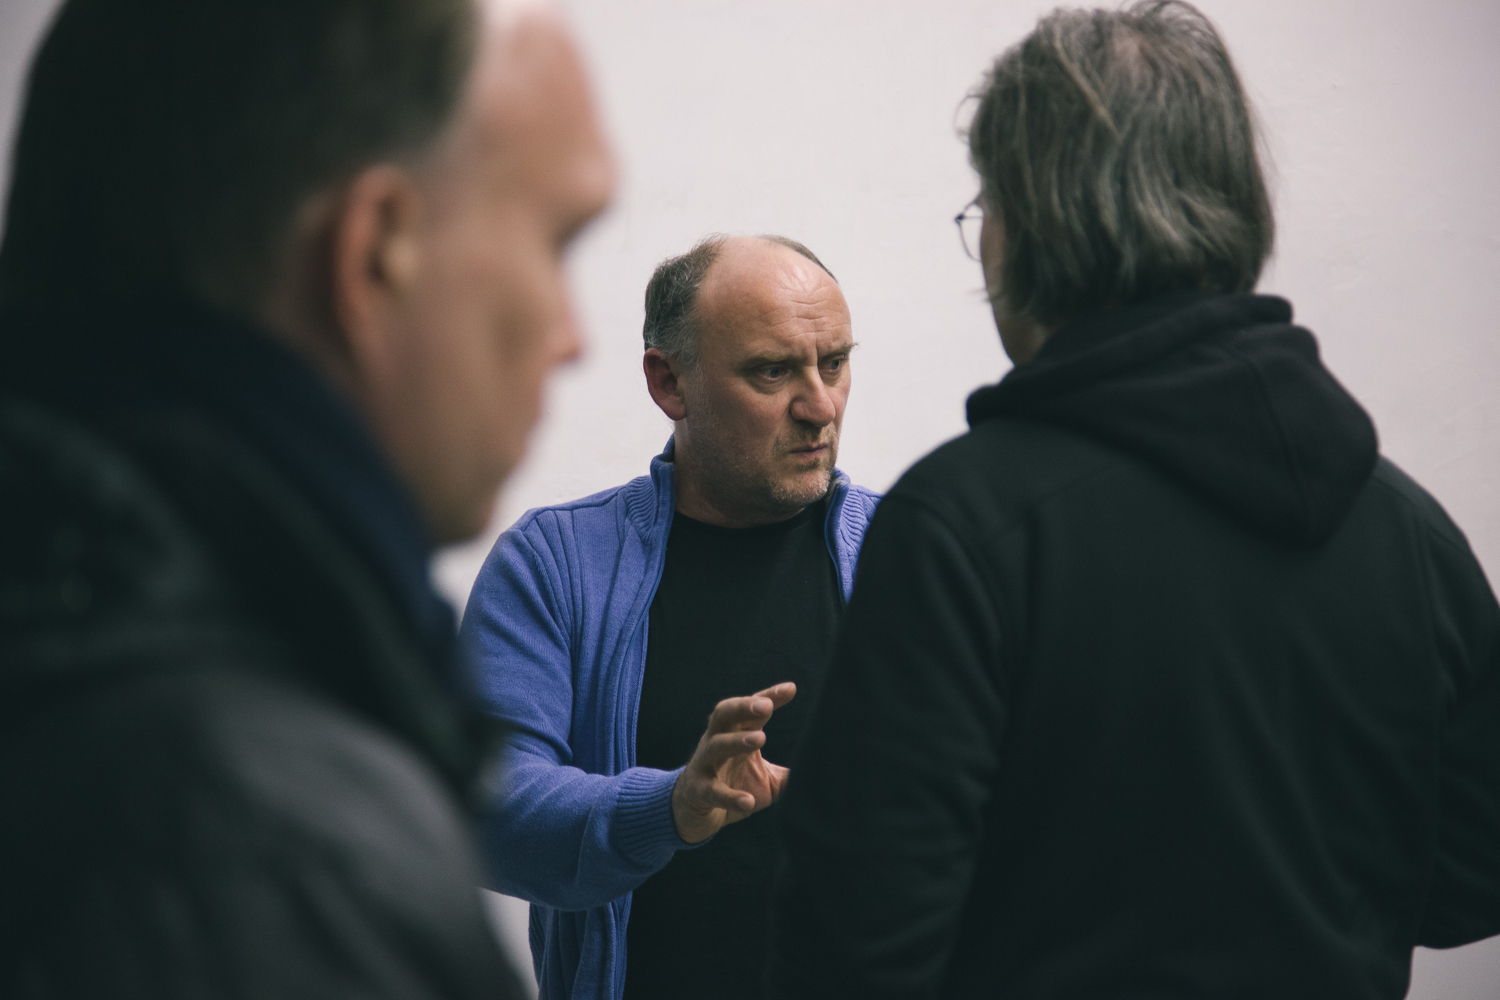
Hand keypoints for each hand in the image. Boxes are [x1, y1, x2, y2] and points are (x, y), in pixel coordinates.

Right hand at [670, 682, 796, 843]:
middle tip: (765, 705)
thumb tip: (825, 775)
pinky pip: (712, 791)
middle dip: (744, 706)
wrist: (696, 811)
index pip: (752, 710)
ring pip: (716, 745)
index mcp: (735, 733)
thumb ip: (790, 774)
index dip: (769, 697)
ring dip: (737, 741)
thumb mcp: (768, 779)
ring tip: (760, 739)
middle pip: (725, 714)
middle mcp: (717, 741)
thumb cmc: (735, 784)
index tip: (791, 689)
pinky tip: (747, 801)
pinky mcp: (698, 790)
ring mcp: (705, 764)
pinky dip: (729, 796)